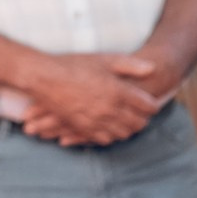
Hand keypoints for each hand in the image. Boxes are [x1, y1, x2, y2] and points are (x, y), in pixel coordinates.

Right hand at [19, 52, 161, 145]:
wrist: (43, 77)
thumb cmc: (73, 65)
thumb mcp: (103, 59)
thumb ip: (130, 65)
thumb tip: (153, 68)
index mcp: (118, 91)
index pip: (148, 106)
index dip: (152, 105)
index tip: (149, 103)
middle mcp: (110, 109)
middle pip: (138, 123)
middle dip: (142, 119)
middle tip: (140, 114)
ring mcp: (96, 120)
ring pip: (123, 134)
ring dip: (128, 129)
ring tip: (126, 122)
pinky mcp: (83, 127)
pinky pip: (104, 139)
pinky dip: (110, 136)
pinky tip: (109, 129)